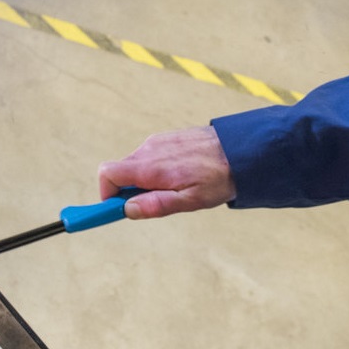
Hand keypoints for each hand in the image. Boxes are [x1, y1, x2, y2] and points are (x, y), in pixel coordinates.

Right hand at [98, 127, 234, 218]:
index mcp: (151, 167)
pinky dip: (155, 170)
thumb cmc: (218, 178)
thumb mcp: (190, 201)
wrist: (242, 150)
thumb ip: (156, 205)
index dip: (106, 195)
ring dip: (144, 181)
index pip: (107, 175)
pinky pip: (149, 157)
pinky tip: (180, 175)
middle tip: (153, 204)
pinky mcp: (166, 138)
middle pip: (119, 173)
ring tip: (175, 188)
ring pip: (135, 166)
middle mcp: (149, 150)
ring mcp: (157, 142)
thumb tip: (128, 210)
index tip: (114, 210)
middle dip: (127, 192)